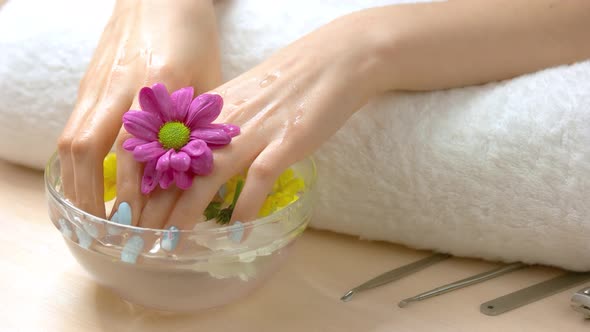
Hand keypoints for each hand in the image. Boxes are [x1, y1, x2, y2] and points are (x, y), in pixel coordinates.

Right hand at [58, 0, 220, 221]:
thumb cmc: (193, 36)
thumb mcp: (208, 79)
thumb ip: (198, 123)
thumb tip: (195, 173)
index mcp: (157, 85)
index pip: (137, 153)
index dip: (135, 196)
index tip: (141, 228)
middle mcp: (119, 85)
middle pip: (88, 150)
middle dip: (93, 198)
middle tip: (107, 235)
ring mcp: (97, 83)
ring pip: (72, 140)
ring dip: (77, 185)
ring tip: (90, 219)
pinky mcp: (87, 82)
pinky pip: (73, 127)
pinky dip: (75, 162)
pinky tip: (85, 183)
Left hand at [141, 13, 383, 229]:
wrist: (332, 61)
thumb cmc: (286, 83)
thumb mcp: (241, 100)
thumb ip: (217, 128)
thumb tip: (199, 162)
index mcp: (211, 110)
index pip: (165, 151)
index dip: (146, 184)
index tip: (132, 212)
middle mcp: (224, 122)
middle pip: (179, 169)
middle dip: (156, 208)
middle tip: (140, 238)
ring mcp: (255, 132)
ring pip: (209, 177)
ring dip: (187, 213)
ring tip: (173, 244)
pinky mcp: (285, 142)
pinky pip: (258, 180)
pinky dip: (245, 208)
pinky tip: (237, 232)